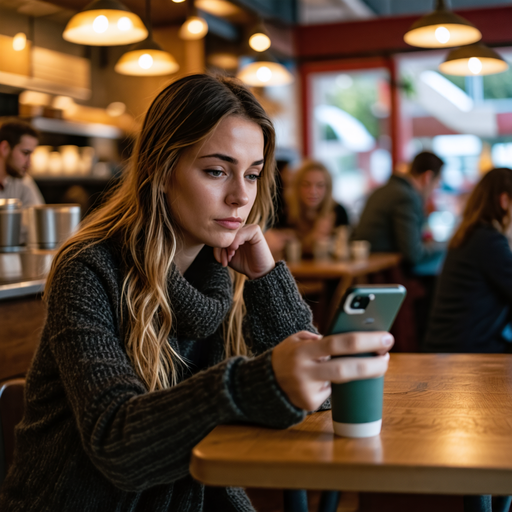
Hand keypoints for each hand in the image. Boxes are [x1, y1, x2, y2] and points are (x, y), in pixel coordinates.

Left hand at [213, 224, 274, 279]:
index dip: (217, 246)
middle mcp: (241, 228)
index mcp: (235, 233)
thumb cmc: (244, 264)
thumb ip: (220, 248)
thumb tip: (212, 241)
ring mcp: (248, 228)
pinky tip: (235, 250)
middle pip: (224, 232)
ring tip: (230, 257)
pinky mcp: (255, 230)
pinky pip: (241, 232)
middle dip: (221, 247)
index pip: (221, 234)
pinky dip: (235, 241)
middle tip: (223, 260)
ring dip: (227, 246)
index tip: (219, 260)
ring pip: (231, 233)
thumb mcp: (228, 256)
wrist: (258, 273)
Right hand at [272, 330, 393, 410]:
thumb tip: (350, 341)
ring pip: (342, 383)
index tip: (385, 337)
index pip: (337, 344)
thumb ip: (319, 339)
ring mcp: (307, 390)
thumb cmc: (287, 355)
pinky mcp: (309, 404)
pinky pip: (331, 393)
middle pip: (345, 370)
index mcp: (302, 350)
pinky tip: (327, 380)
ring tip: (369, 364)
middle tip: (387, 356)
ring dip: (360, 375)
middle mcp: (304, 371)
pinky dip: (334, 385)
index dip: (364, 341)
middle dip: (372, 364)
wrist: (262, 382)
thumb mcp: (296, 340)